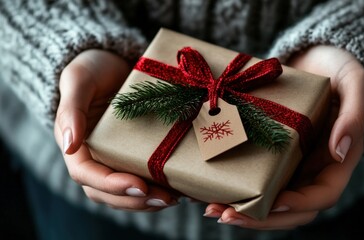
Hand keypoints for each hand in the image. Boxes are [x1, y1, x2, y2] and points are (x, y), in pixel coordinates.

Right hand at [54, 50, 177, 210]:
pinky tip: (178, 188)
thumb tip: (69, 146)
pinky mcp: (132, 155)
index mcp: (76, 145)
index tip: (138, 186)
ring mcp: (114, 158)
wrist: (113, 63)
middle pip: (107, 193)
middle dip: (135, 200)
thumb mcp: (79, 80)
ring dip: (148, 201)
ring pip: (125, 193)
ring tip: (175, 198)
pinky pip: (142, 179)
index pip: (87, 175)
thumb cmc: (93, 68)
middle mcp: (93, 157)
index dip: (111, 185)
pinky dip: (157, 188)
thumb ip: (71, 110)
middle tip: (166, 198)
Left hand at [203, 45, 363, 228]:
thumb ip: (353, 115)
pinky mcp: (271, 153)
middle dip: (259, 217)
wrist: (315, 57)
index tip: (273, 203)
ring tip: (210, 207)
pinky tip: (210, 187)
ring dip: (241, 209)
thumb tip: (341, 151)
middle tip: (225, 214)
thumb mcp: (354, 83)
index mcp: (337, 160)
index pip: (323, 195)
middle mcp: (312, 168)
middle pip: (290, 209)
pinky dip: (235, 188)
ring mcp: (290, 163)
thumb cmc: (340, 68)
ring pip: (269, 200)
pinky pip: (255, 178)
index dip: (299, 205)